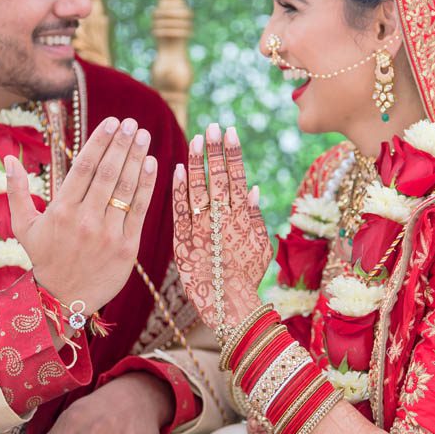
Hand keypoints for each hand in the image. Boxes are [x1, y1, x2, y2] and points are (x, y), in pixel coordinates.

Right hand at [6, 117, 156, 313]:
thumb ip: (16, 190)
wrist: (63, 300)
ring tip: (143, 136)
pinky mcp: (126, 247)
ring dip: (136, 158)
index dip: (99, 142)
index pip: (84, 167)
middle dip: (121, 144)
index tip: (110, 122)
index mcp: (61, 210)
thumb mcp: (24, 226)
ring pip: (125, 188)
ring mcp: (107, 233)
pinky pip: (139, 210)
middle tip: (130, 123)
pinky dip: (146, 185)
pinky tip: (152, 163)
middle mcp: (84, 219)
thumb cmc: (44, 258)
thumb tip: (8, 158)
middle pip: (107, 173)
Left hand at [172, 124, 271, 336]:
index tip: (229, 132)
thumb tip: (255, 188)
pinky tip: (175, 170)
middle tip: (211, 126)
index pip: (237, 179)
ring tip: (194, 140)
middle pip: (218, 179)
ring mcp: (202, 231)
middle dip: (214, 151)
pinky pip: (180, 213)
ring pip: (198, 191)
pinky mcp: (183, 243)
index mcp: (242, 220)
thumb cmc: (247, 277)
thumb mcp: (260, 247)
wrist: (228, 306)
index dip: (233, 155)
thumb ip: (256, 217)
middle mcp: (223, 222)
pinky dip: (178, 192)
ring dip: (196, 164)